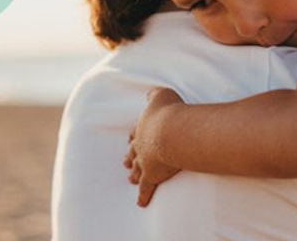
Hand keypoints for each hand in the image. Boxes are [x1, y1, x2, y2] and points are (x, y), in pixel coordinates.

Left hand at [123, 87, 184, 206]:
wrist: (171, 131)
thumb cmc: (170, 112)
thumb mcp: (161, 95)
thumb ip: (154, 94)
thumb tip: (149, 94)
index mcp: (143, 127)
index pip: (136, 133)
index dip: (134, 136)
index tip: (130, 140)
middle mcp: (140, 145)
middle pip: (133, 152)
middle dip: (129, 157)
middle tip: (125, 162)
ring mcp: (145, 161)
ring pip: (136, 169)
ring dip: (133, 173)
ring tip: (130, 178)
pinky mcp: (152, 175)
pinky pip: (146, 188)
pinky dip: (143, 195)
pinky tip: (140, 203)